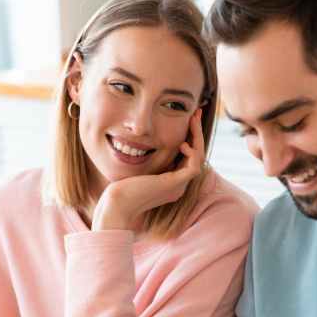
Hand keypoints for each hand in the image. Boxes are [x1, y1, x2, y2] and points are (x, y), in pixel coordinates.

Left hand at [92, 109, 205, 230]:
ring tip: (193, 120)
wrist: (117, 204)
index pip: (189, 156)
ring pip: (199, 159)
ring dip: (197, 138)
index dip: (191, 136)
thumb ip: (150, 156)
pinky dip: (192, 153)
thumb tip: (147, 137)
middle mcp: (179, 185)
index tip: (189, 117)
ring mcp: (178, 186)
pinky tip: (182, 143)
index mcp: (172, 181)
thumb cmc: (122, 186)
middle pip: (198, 155)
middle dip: (197, 132)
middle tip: (197, 113)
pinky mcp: (174, 185)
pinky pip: (193, 168)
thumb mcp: (140, 166)